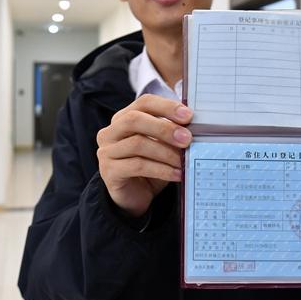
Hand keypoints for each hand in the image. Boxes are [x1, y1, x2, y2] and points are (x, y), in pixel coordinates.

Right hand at [96, 94, 192, 217]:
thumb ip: (171, 133)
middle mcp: (110, 132)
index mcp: (123, 118)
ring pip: (138, 144)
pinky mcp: (109, 171)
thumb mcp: (162, 146)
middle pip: (135, 120)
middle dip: (164, 128)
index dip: (166, 107)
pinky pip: (138, 166)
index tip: (188, 116)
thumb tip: (193, 126)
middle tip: (187, 139)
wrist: (135, 196)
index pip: (143, 103)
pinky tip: (177, 174)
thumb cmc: (150, 166)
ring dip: (166, 152)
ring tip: (183, 161)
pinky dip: (161, 170)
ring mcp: (106, 151)